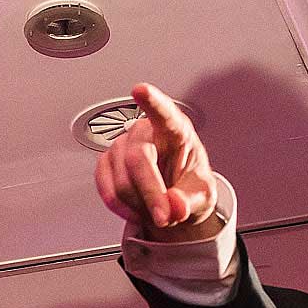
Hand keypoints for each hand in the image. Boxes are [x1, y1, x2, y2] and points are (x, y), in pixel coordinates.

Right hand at [94, 82, 221, 241]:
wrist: (173, 197)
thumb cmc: (189, 186)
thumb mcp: (202, 197)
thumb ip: (191, 201)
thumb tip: (175, 206)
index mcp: (175, 130)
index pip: (164, 113)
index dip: (152, 101)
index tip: (140, 90)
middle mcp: (145, 133)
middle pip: (138, 160)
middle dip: (151, 194)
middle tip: (164, 217)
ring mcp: (121, 146)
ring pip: (121, 182)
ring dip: (139, 204)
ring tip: (155, 208)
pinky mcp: (106, 163)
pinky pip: (107, 190)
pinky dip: (123, 208)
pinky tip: (137, 208)